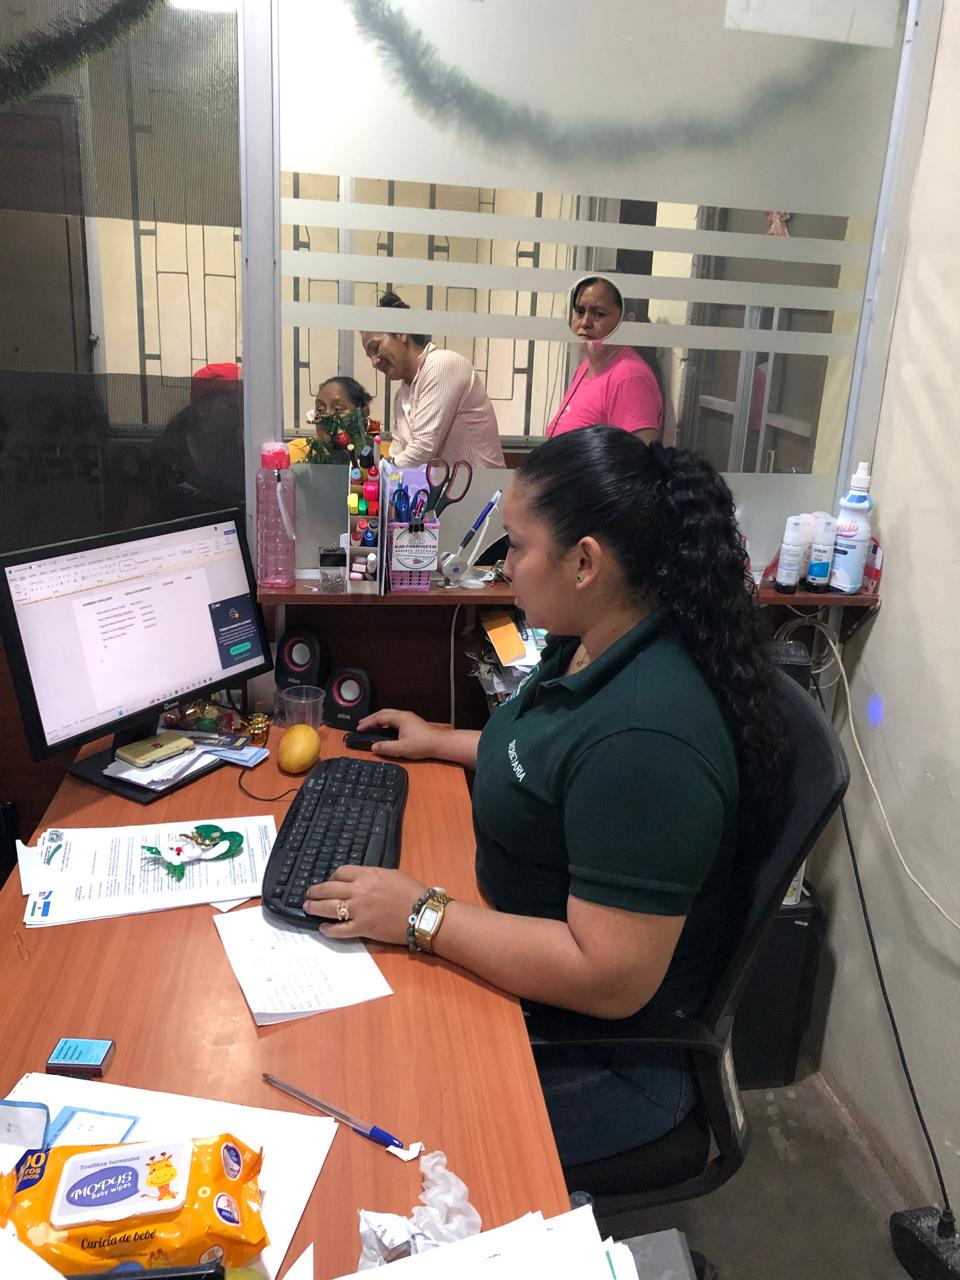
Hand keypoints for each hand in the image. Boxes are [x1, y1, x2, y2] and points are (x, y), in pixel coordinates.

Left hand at [303, 866, 427, 944]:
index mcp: (368, 875)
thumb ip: (373, 876)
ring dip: (314, 907)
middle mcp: (359, 891)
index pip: (341, 872)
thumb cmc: (412, 892)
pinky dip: (328, 929)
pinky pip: (339, 930)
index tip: (331, 881)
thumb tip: (361, 880)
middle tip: (309, 893)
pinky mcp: (362, 928)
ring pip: (328, 908)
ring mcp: (359, 910)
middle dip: (315, 891)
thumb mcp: (392, 875)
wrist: (423, 914)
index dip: (332, 877)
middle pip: (329, 888)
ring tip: (308, 907)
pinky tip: (323, 928)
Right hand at [356, 708, 438, 759]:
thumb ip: (385, 747)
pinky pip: (395, 718)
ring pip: (389, 715)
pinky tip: (384, 729)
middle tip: (362, 723)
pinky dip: (386, 722)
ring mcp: (409, 718)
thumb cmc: (424, 744)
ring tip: (371, 725)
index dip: (368, 723)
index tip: (360, 727)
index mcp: (400, 718)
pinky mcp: (412, 722)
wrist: (439, 744)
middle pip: (383, 713)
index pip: (379, 718)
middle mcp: (404, 715)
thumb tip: (374, 747)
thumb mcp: (401, 749)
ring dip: (379, 719)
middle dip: (371, 718)